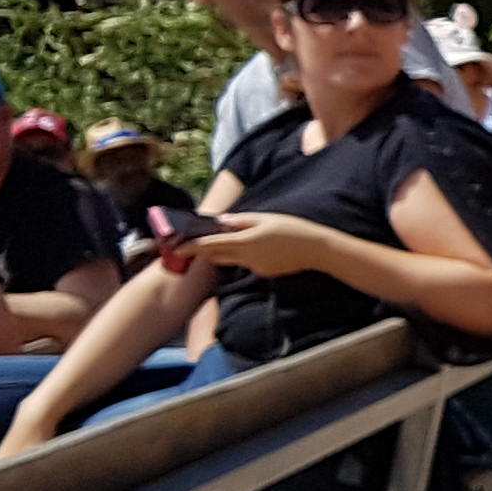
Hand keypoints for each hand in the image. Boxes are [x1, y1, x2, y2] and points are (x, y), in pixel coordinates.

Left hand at [181, 209, 338, 277]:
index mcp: (244, 241)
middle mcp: (246, 257)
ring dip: (229, 250)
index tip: (176, 247)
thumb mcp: (265, 218)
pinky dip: (248, 255)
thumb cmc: (292, 229)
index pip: (210, 245)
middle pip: (217, 255)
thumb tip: (222, 222)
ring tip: (242, 238)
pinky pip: (248, 262)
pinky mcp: (264, 272)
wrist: (316, 250)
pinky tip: (265, 247)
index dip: (191, 246)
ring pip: (233, 258)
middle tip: (196, 242)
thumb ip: (240, 220)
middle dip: (206, 249)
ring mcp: (255, 267)